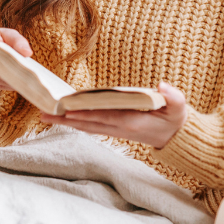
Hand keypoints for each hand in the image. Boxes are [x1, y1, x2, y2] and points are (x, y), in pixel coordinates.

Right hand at [0, 28, 32, 91]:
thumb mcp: (4, 35)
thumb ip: (17, 40)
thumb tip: (27, 53)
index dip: (0, 52)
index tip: (17, 57)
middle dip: (14, 69)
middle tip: (30, 73)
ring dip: (14, 79)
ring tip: (28, 78)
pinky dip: (9, 84)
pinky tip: (17, 82)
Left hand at [40, 82, 187, 148]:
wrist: (176, 137)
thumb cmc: (176, 118)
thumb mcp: (179, 107)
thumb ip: (174, 97)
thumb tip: (162, 86)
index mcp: (133, 122)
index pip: (105, 117)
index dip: (87, 114)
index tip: (69, 111)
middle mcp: (120, 128)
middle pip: (88, 124)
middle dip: (65, 120)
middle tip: (43, 114)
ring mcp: (115, 130)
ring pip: (85, 126)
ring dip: (65, 122)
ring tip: (44, 116)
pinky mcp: (113, 128)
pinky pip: (90, 125)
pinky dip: (75, 121)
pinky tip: (61, 117)